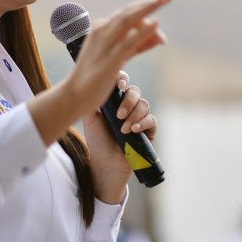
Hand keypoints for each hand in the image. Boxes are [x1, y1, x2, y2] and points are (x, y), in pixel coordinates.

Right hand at [65, 0, 172, 117]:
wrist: (74, 96)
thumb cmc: (96, 78)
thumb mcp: (118, 57)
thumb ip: (136, 46)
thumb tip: (157, 37)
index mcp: (102, 29)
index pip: (128, 14)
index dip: (147, 10)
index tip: (163, 11)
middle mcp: (102, 31)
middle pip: (129, 11)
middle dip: (151, 1)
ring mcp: (105, 44)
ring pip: (129, 20)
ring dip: (149, 7)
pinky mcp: (110, 60)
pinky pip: (128, 42)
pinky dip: (143, 31)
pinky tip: (157, 24)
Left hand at [83, 71, 159, 203]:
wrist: (105, 163)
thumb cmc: (97, 141)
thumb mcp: (90, 119)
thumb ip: (92, 100)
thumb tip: (94, 82)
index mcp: (115, 100)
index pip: (122, 82)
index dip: (123, 79)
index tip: (119, 86)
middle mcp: (129, 106)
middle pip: (135, 91)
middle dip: (128, 102)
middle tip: (118, 116)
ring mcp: (139, 117)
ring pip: (144, 104)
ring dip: (134, 116)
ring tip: (124, 129)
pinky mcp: (148, 129)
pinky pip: (151, 119)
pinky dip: (143, 123)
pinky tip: (134, 131)